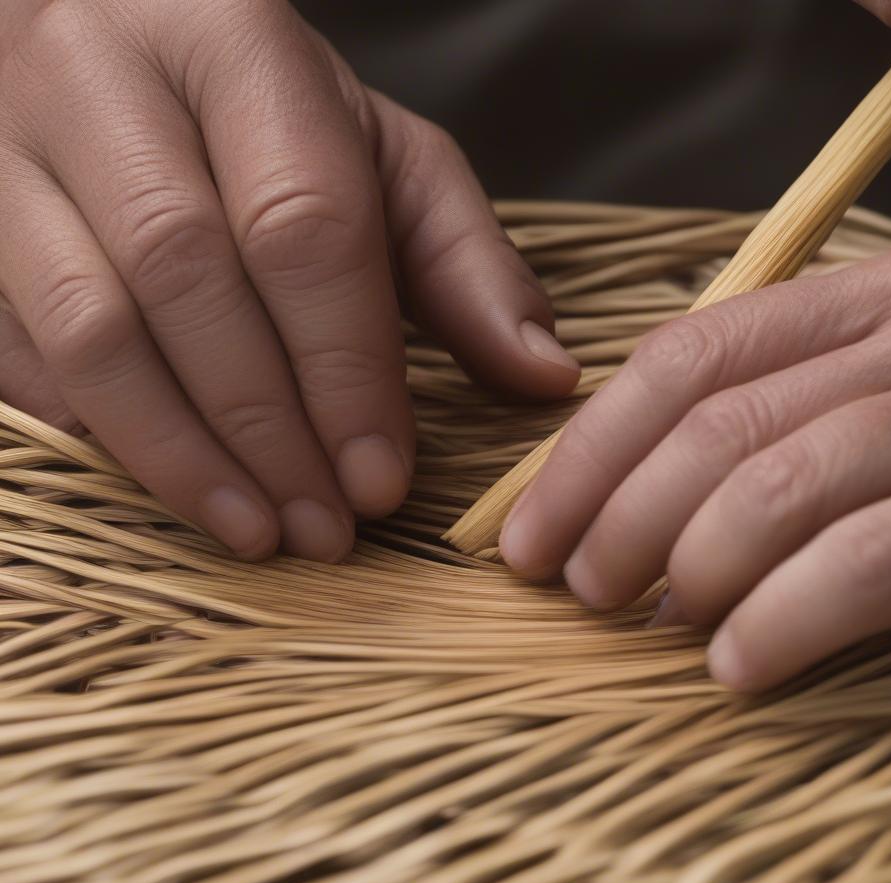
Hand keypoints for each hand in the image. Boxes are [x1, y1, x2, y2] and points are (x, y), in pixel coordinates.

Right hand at [0, 0, 577, 562]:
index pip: (300, 225)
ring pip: (87, 325)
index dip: (344, 370)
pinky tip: (174, 486)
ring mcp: (4, 144)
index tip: (380, 482)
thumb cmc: (271, 114)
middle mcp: (100, 72)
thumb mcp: (385, 160)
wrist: (115, 38)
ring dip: (180, 454)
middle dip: (268, 428)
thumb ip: (466, 264)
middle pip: (186, 276)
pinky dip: (100, 436)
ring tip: (258, 534)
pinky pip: (19, 350)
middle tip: (326, 530)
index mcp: (234, 39)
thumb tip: (545, 377)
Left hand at [500, 245, 890, 691]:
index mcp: (873, 297)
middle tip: (583, 591)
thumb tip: (617, 510)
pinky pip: (880, 555)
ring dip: (694, 564)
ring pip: (790, 479)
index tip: (528, 536)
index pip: (687, 355)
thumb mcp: (874, 415)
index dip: (588, 451)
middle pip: (723, 420)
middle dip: (624, 515)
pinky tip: (740, 668)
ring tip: (656, 627)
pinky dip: (793, 613)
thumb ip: (768, 429)